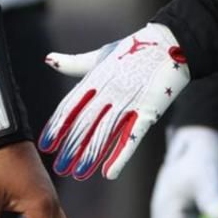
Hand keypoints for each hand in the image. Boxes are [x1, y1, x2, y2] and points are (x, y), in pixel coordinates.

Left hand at [39, 22, 189, 179]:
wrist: (171, 43)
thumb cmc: (133, 49)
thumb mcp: (101, 55)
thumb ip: (74, 63)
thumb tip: (47, 59)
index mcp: (96, 78)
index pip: (70, 107)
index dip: (57, 127)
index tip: (45, 145)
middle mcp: (109, 91)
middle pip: (84, 124)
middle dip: (70, 148)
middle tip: (59, 168)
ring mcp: (129, 102)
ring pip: (104, 134)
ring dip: (90, 156)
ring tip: (78, 174)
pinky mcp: (148, 111)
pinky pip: (131, 137)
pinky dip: (120, 156)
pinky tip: (109, 173)